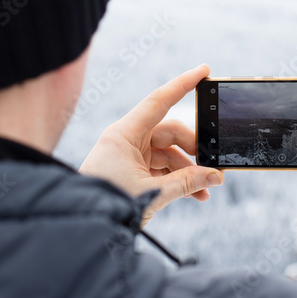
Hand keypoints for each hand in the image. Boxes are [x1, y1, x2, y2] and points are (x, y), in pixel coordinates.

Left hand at [80, 64, 224, 227]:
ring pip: (168, 153)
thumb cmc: (108, 204)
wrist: (82, 226)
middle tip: (213, 166)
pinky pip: (161, 168)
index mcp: (124, 134)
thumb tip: (214, 176)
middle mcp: (126, 139)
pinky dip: (177, 179)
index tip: (204, 71)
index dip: (183, 84)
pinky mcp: (130, 171)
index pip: (159, 101)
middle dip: (194, 150)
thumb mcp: (152, 193)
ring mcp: (128, 155)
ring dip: (188, 171)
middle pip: (170, 133)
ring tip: (206, 188)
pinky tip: (193, 194)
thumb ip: (186, 183)